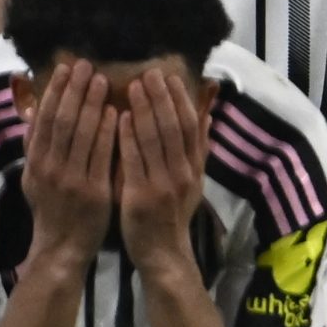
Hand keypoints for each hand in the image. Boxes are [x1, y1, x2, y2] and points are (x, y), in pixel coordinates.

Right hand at [20, 58, 115, 264]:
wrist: (62, 247)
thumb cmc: (53, 208)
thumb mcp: (35, 178)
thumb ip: (37, 147)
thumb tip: (35, 112)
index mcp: (35, 163)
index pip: (43, 120)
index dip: (54, 92)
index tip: (64, 68)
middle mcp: (49, 169)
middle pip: (61, 122)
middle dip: (72, 90)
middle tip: (84, 65)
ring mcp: (70, 180)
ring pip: (80, 135)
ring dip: (90, 104)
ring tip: (101, 79)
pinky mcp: (92, 191)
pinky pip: (100, 156)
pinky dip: (106, 132)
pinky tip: (115, 112)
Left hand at [117, 70, 208, 270]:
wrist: (164, 253)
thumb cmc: (173, 216)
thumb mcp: (194, 182)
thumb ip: (198, 149)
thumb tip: (207, 115)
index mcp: (195, 168)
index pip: (192, 126)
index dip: (182, 100)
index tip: (170, 77)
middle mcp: (183, 172)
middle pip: (174, 127)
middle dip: (162, 97)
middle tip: (150, 72)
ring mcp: (164, 184)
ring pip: (156, 139)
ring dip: (145, 110)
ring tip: (133, 86)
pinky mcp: (142, 196)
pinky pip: (135, 161)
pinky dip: (128, 137)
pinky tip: (119, 118)